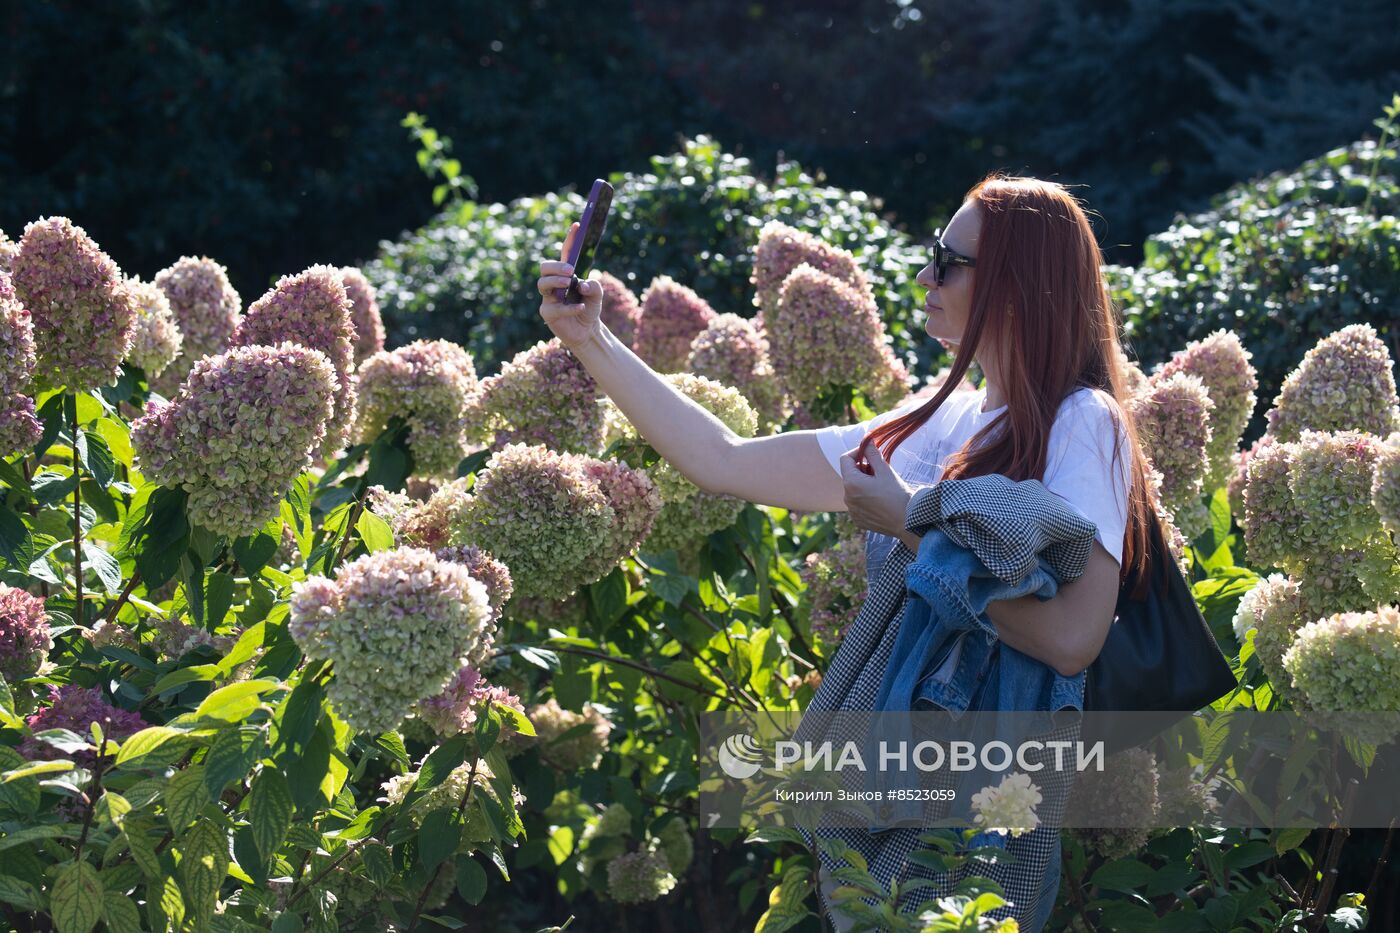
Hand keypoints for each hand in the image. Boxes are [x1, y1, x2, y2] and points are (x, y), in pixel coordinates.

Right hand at [536, 221, 604, 350]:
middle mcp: (554, 284)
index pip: (565, 253)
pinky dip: (569, 307)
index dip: (570, 239)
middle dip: (556, 266)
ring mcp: (548, 298)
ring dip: (556, 282)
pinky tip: (581, 308)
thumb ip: (594, 286)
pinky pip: (553, 308)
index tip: (577, 226)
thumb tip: (582, 284)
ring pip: (542, 284)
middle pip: (545, 267)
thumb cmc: (590, 308)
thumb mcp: (597, 295)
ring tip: (569, 284)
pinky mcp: (548, 314)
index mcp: (566, 274)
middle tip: (570, 271)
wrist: (587, 332)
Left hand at [839, 441, 918, 546]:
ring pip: (854, 489)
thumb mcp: (885, 470)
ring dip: (864, 483)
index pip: (845, 459)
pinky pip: (857, 503)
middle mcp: (846, 497)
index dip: (857, 452)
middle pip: (850, 474)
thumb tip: (867, 441)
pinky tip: (880, 500)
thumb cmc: (897, 495)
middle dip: (862, 469)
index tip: (870, 453)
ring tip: (882, 486)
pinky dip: (865, 498)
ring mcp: (851, 510)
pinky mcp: (857, 519)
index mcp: (851, 483)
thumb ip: (873, 454)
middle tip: (880, 471)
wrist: (907, 521)